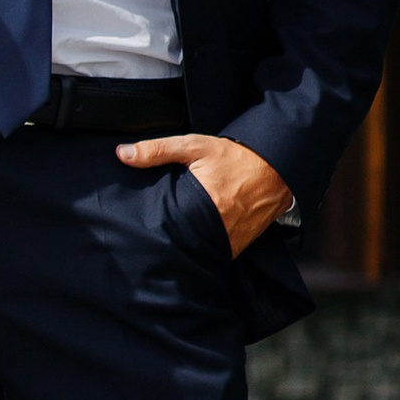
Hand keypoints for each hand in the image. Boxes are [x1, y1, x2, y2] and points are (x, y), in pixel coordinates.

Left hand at [114, 130, 292, 256]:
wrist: (277, 167)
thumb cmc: (235, 157)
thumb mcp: (194, 147)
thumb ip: (158, 150)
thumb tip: (122, 154)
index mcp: (204, 207)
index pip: (168, 229)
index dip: (152, 229)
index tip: (138, 228)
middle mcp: (218, 231)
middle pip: (181, 243)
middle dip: (166, 240)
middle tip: (151, 234)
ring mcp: (230, 242)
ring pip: (198, 251)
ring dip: (186, 245)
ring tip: (171, 238)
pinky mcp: (238, 246)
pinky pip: (215, 252)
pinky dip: (204, 247)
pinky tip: (193, 238)